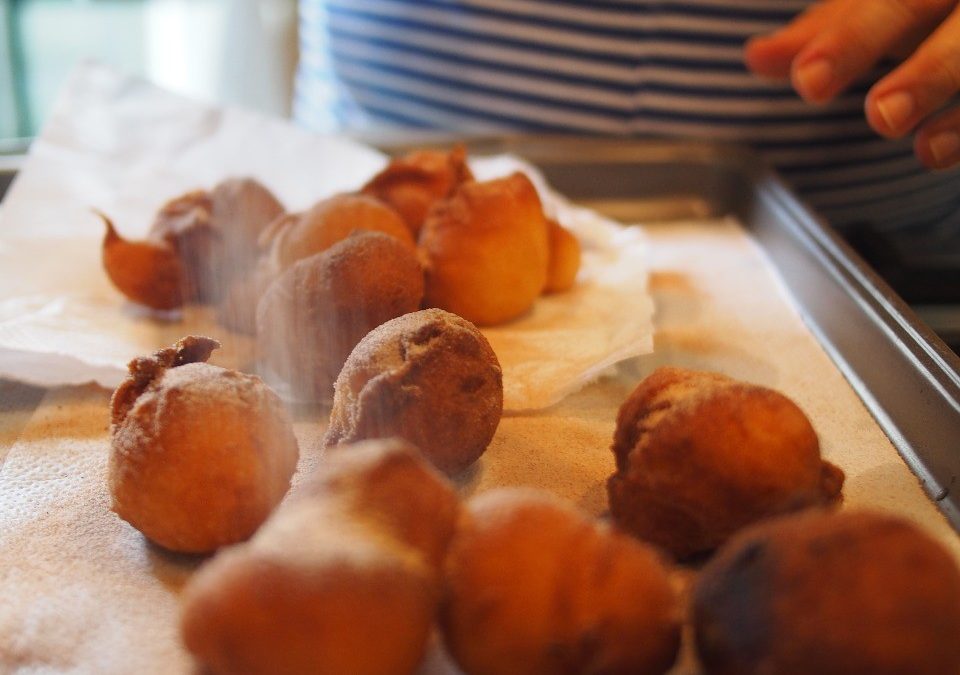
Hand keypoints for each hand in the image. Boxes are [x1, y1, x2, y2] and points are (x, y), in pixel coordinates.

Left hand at [745, 0, 959, 169]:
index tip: (809, 78)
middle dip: (926, 71)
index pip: (890, 1)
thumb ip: (828, 33)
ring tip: (926, 151)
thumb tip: (756, 57)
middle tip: (883, 114)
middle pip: (949, 21)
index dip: (849, 40)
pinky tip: (943, 153)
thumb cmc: (933, 6)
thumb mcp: (883, 6)